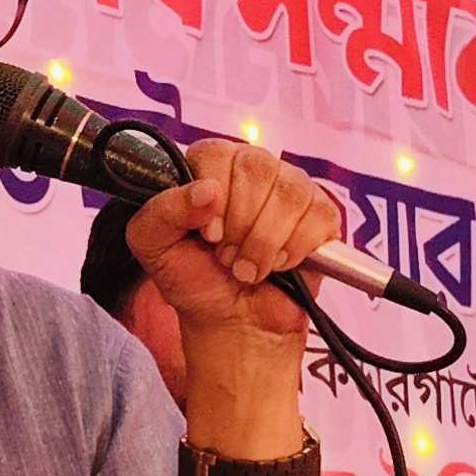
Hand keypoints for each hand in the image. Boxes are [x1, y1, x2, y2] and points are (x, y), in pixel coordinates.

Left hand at [124, 139, 340, 347]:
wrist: (234, 322)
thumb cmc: (195, 280)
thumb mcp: (154, 247)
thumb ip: (162, 211)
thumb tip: (207, 190)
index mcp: (210, 166)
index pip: (217, 153)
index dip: (214, 197)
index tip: (208, 234)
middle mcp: (252, 168)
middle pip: (258, 168)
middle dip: (240, 224)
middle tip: (226, 255)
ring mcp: (290, 189)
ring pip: (290, 193)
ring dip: (264, 242)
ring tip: (247, 267)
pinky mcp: (321, 215)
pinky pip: (318, 216)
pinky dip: (295, 250)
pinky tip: (278, 265)